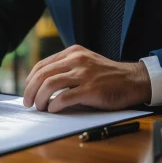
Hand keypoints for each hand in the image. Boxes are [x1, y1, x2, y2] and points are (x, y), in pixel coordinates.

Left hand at [23, 45, 150, 111]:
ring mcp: (84, 74)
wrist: (134, 80)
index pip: (42, 65)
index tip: (28, 90)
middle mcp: (77, 60)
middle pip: (42, 74)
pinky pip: (65, 97)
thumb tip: (42, 87)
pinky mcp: (92, 89)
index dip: (30, 79)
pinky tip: (53, 109)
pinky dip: (55, 105)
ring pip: (50, 84)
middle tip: (28, 102)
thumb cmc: (107, 75)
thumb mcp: (85, 63)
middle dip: (30, 90)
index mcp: (73, 53)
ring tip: (40, 107)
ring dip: (40, 98)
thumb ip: (66, 69)